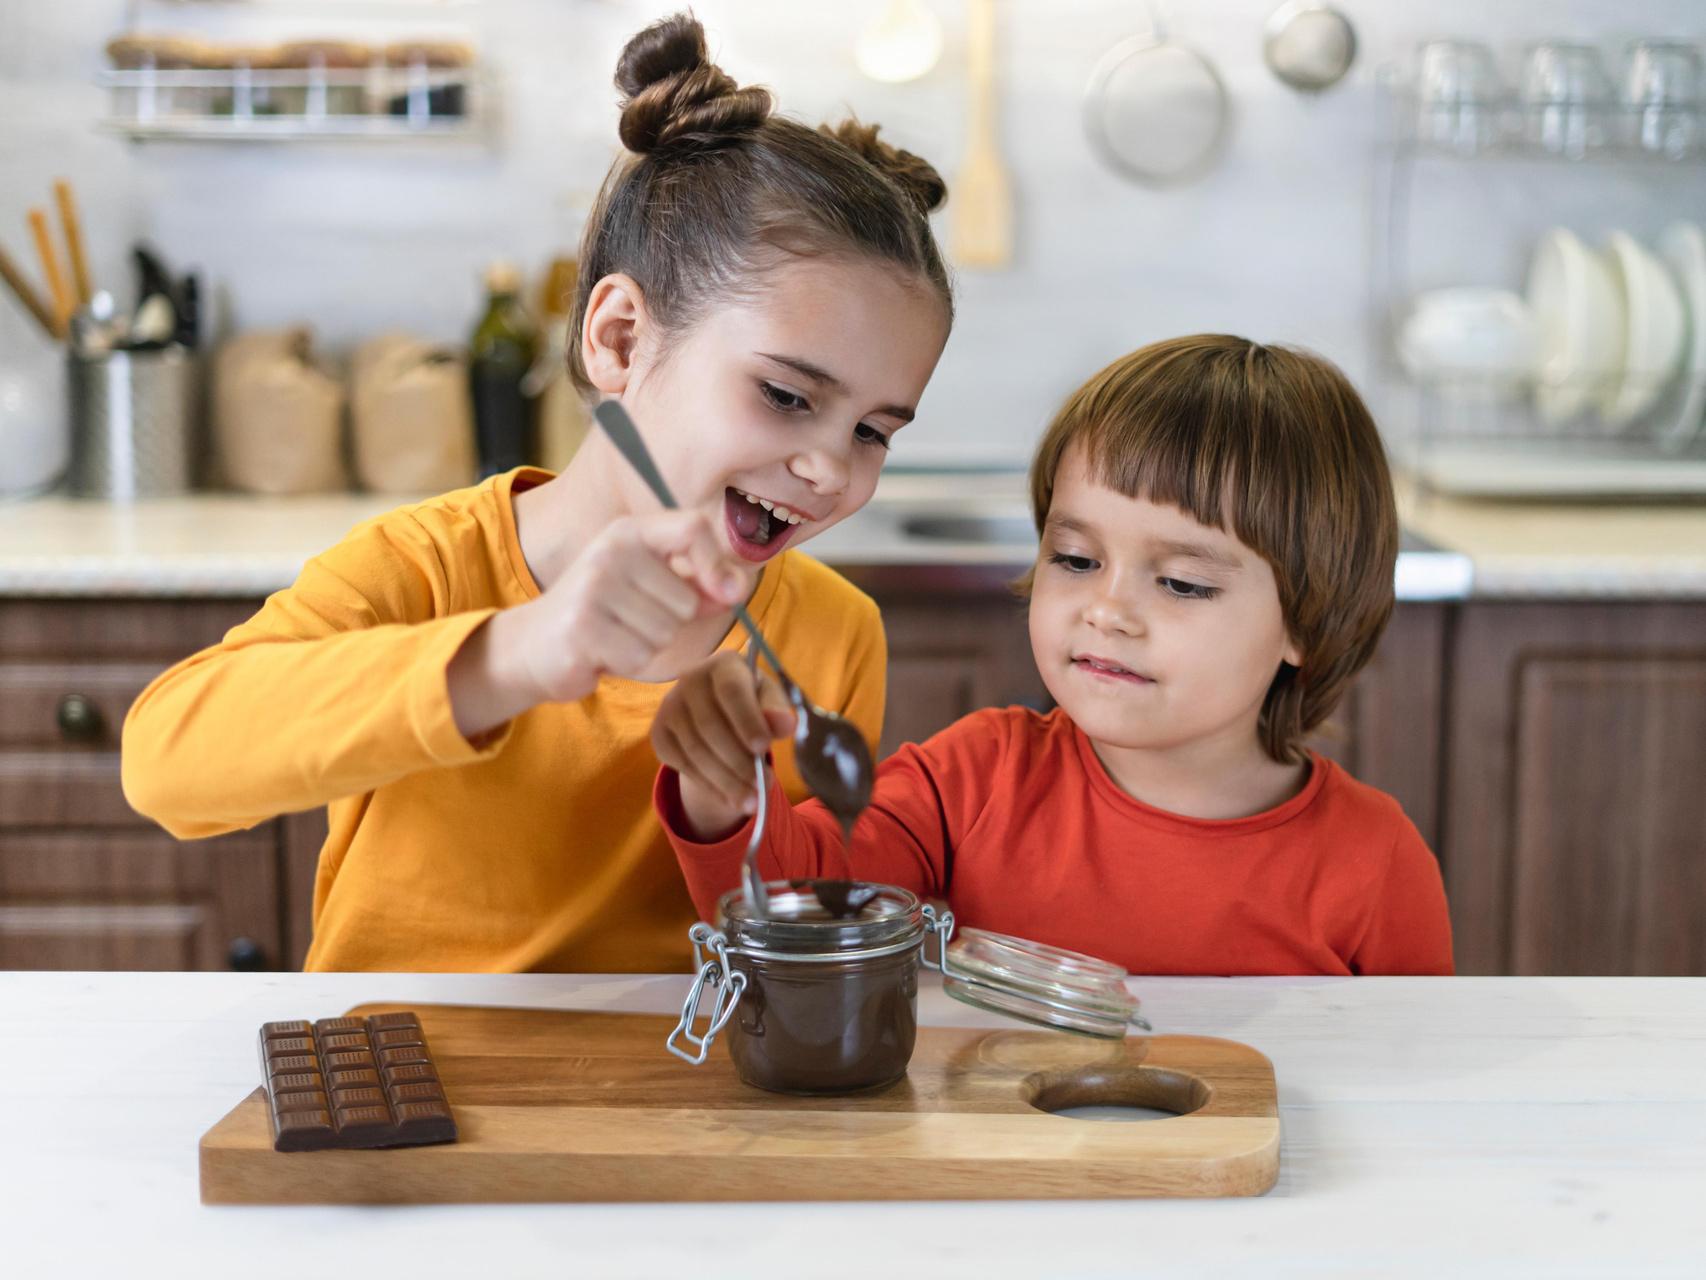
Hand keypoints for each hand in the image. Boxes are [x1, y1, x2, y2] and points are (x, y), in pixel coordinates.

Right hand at [449, 510, 750, 737]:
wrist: (533, 644)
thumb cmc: (604, 615)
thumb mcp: (650, 587)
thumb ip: (697, 584)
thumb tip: (735, 588)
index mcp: (630, 532)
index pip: (692, 529)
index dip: (716, 564)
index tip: (724, 593)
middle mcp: (611, 550)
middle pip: (685, 601)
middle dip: (669, 624)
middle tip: (631, 622)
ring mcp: (593, 587)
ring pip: (664, 632)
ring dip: (647, 646)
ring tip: (616, 636)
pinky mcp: (582, 627)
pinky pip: (639, 656)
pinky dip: (627, 664)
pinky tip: (602, 652)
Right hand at [653, 650, 796, 839]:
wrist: (721, 711)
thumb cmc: (753, 702)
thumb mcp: (770, 701)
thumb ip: (777, 710)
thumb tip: (784, 724)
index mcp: (723, 665)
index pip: (731, 691)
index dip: (747, 720)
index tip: (763, 747)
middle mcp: (690, 679)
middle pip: (711, 727)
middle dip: (739, 762)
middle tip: (764, 786)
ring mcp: (670, 706)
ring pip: (696, 751)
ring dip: (726, 781)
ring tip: (752, 801)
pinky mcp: (659, 733)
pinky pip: (682, 764)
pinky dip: (708, 785)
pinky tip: (729, 798)